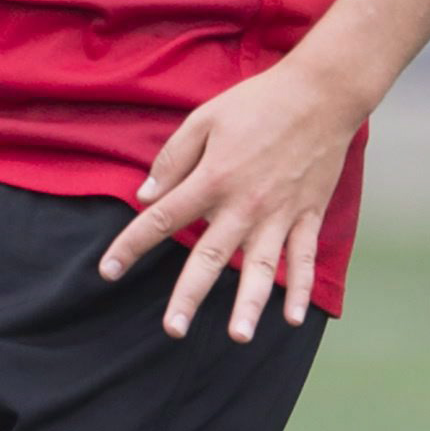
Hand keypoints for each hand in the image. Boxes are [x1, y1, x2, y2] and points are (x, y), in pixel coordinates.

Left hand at [97, 60, 361, 344]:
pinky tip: (293, 319)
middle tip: (172, 330)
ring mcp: (279, 213)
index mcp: (213, 178)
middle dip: (189, 296)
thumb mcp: (205, 118)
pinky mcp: (308, 215)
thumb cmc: (258, 103)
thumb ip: (173, 159)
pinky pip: (304, 259)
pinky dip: (300, 289)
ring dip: (251, 304)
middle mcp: (244, 204)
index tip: (108, 271)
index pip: (163, 219)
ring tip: (239, 336)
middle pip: (210, 257)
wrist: (321, 94)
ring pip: (262, 268)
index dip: (132, 246)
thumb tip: (145, 196)